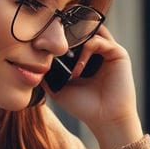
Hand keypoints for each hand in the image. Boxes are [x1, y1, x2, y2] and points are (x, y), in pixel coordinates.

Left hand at [45, 26, 142, 148]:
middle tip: (52, 44)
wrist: (105, 120)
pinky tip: (78, 70)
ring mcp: (110, 52)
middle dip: (67, 34)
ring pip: (91, 31)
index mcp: (87, 59)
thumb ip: (48, 74)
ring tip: (65, 58)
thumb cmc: (84, 107)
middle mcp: (99, 53)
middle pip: (83, 29)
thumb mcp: (58, 89)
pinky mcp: (119, 54)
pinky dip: (86, 51)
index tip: (45, 44)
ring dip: (75, 42)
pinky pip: (100, 41)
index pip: (74, 37)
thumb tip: (30, 63)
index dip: (60, 38)